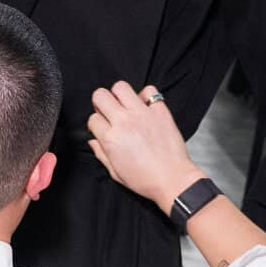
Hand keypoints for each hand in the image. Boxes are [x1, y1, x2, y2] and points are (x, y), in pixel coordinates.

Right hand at [87, 82, 201, 208]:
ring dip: (119, 95)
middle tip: (109, 112)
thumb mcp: (115, 172)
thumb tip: (94, 141)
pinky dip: (146, 95)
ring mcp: (142, 114)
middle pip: (100, 95)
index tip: (103, 128)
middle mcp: (124, 122)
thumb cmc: (145, 179)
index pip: (92, 118)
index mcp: (111, 138)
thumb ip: (101, 154)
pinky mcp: (160, 111)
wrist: (173, 179)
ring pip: (121, 86)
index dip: (96, 124)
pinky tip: (145, 107)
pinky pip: (150, 91)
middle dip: (101, 103)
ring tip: (125, 106)